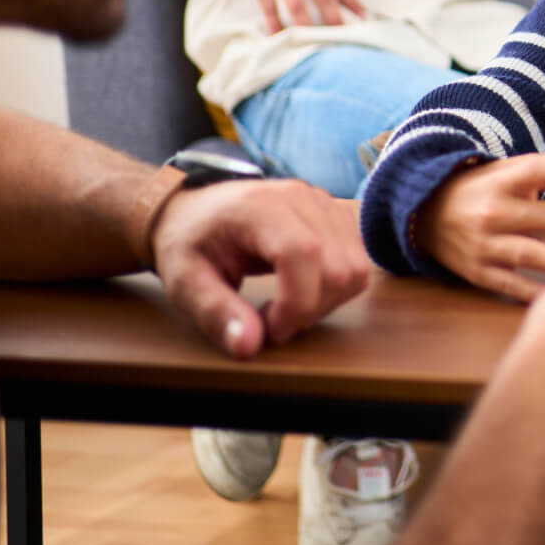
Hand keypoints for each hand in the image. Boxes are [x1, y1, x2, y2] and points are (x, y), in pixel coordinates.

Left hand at [150, 178, 370, 357]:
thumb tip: (249, 346)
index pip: (304, 254)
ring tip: (287, 306)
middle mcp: (301, 198)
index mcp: (260, 207)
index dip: (296, 304)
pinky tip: (304, 290)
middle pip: (337, 267)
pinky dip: (337, 289)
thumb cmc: (189, 243)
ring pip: (356, 268)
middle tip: (272, 321)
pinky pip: (359, 261)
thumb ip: (216, 312)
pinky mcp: (337, 215)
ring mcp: (324, 203)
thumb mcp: (185, 281)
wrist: (195, 211)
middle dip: (310, 310)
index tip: (270, 330)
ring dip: (327, 303)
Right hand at [223, 0, 365, 32]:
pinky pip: (267, 3)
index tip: (362, 23)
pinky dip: (274, 22)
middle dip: (333, 20)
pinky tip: (280, 36)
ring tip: (314, 45)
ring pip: (296, 2)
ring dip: (306, 25)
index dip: (353, 3)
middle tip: (341, 41)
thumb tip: (352, 1)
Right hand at [420, 154, 544, 302]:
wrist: (425, 215)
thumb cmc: (485, 191)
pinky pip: (511, 285)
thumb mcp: (512, 173)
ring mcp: (484, 245)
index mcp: (501, 180)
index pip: (536, 170)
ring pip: (533, 254)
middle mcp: (492, 212)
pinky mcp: (477, 272)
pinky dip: (535, 293)